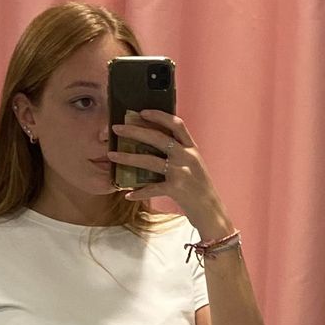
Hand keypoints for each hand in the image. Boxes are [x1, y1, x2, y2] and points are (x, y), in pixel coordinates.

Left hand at [107, 110, 223, 232]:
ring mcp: (182, 172)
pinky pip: (152, 188)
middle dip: (135, 131)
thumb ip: (179, 154)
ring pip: (150, 160)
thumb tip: (154, 144)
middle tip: (117, 128)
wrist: (212, 212)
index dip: (159, 115)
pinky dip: (139, 192)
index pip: (177, 124)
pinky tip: (128, 194)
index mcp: (191, 149)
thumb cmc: (200, 189)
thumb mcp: (194, 166)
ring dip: (128, 157)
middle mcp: (187, 157)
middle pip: (158, 137)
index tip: (142, 112)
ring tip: (112, 155)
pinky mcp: (176, 189)